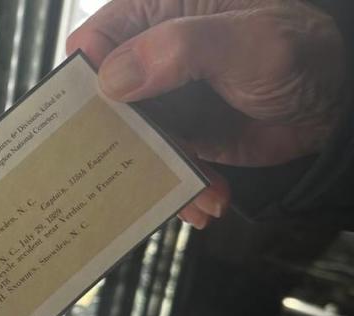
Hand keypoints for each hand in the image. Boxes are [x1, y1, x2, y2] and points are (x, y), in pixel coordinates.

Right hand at [68, 0, 346, 227]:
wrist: (336, 102)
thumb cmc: (303, 51)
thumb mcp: (249, 43)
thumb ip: (181, 49)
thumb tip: (112, 78)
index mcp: (156, 15)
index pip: (93, 43)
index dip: (85, 80)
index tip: (97, 119)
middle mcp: (151, 57)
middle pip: (102, 101)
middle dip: (116, 143)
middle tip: (129, 174)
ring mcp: (164, 100)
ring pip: (129, 142)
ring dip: (155, 176)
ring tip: (191, 196)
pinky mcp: (179, 135)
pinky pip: (159, 166)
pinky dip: (180, 188)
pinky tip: (207, 199)